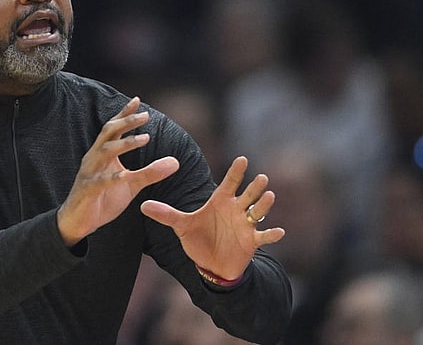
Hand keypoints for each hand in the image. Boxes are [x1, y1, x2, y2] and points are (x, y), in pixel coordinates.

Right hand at [57, 97, 179, 245]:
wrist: (79, 221)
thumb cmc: (103, 198)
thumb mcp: (131, 184)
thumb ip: (151, 172)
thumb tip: (175, 162)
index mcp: (103, 153)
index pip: (113, 128)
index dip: (124, 114)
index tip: (138, 100)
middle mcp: (94, 158)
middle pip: (109, 133)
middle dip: (126, 122)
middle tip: (145, 116)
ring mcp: (89, 173)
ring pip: (105, 152)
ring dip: (124, 144)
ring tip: (144, 138)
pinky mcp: (87, 190)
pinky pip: (100, 181)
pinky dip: (112, 177)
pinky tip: (125, 175)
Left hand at [140, 156, 284, 279]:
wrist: (211, 263)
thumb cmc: (198, 239)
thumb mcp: (181, 226)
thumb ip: (166, 215)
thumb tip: (142, 205)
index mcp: (220, 201)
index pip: (230, 183)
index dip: (236, 172)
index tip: (242, 159)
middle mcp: (236, 210)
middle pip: (248, 194)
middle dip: (254, 187)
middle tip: (261, 177)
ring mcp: (246, 225)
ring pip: (259, 211)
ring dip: (265, 204)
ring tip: (269, 196)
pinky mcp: (252, 241)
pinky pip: (264, 236)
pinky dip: (272, 234)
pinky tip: (279, 231)